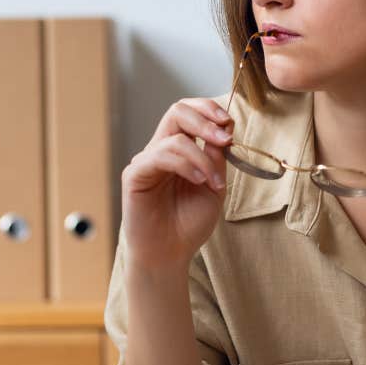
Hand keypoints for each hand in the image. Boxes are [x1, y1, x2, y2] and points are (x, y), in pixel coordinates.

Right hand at [122, 98, 233, 270]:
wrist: (170, 253)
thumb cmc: (189, 223)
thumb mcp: (214, 186)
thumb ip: (216, 158)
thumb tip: (223, 129)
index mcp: (179, 149)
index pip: (190, 113)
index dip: (210, 111)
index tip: (230, 126)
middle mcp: (161, 150)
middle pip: (178, 111)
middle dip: (205, 119)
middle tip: (225, 138)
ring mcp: (146, 160)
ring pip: (174, 136)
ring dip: (202, 157)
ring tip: (214, 181)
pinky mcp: (135, 174)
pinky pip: (161, 155)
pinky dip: (185, 164)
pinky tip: (199, 180)